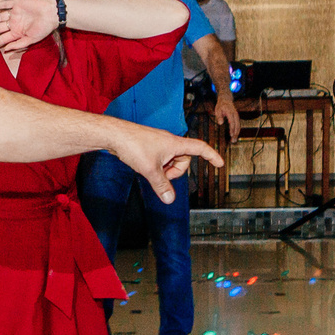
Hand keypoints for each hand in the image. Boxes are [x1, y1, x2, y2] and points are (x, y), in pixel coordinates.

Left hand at [0, 0, 58, 54]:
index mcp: (16, 33)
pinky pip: (5, 4)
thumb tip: (6, 50)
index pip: (0, 40)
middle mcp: (13, 24)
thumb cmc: (44, 28)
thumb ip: (18, 44)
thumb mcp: (32, 40)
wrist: (52, 13)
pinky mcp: (17, 4)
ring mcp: (14, 14)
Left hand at [107, 121, 222, 203]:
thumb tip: (169, 199)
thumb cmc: (133, 145)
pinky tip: (145, 167)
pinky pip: (161, 159)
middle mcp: (170, 142)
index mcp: (175, 143)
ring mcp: (160, 144)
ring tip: (151, 170)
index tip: (219, 163)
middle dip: (175, 171)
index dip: (211, 156)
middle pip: (184, 160)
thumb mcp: (150, 169)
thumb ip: (161, 185)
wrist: (114, 135)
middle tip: (162, 175)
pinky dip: (157, 166)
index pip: (200, 148)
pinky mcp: (150, 147)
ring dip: (165, 169)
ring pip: (171, 161)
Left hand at [211, 89, 241, 140]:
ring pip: (238, 125)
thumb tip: (220, 123)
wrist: (226, 99)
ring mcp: (236, 116)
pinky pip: (238, 124)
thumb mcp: (218, 110)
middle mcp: (235, 114)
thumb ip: (219, 117)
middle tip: (233, 141)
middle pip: (237, 125)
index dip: (232, 129)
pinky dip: (237, 130)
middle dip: (235, 133)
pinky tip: (235, 135)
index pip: (232, 122)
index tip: (231, 135)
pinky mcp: (237, 117)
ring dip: (237, 133)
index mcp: (230, 112)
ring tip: (234, 140)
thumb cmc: (221, 106)